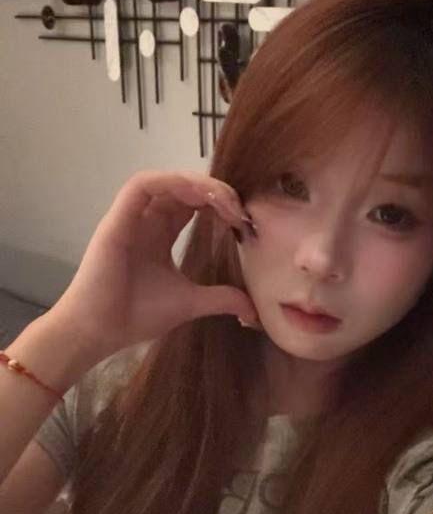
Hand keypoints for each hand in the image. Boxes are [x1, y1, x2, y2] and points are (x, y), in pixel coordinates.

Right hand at [48, 170, 260, 358]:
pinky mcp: (116, 219)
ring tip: (222, 200)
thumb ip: (220, 298)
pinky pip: (141, 186)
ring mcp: (130, 218)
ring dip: (196, 184)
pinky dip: (169, 182)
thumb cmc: (134, 316)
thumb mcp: (189, 303)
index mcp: (160, 235)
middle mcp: (145, 221)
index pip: (192, 205)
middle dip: (214, 191)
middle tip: (238, 208)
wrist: (99, 331)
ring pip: (164, 181)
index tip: (242, 221)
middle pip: (182, 188)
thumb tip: (253, 311)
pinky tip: (196, 194)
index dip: (219, 204)